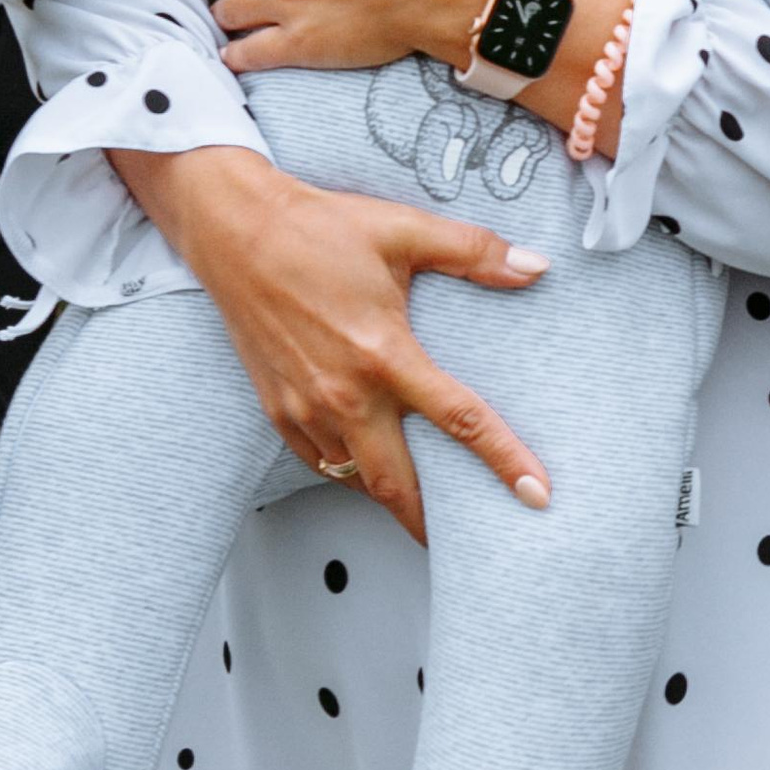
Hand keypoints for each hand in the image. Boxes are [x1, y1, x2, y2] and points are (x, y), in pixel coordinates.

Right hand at [114, 143, 550, 541]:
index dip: (505, 463)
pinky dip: (346, 472)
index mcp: (384, 355)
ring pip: (354, 479)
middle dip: (432, 523)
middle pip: (397, 486)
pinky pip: (318, 461)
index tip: (536, 495)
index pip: (461, 422)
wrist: (233, 230)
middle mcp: (344, 394)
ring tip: (419, 506)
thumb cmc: (314, 229)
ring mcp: (305, 408)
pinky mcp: (275, 408)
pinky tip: (365, 463)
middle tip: (465, 540)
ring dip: (389, 497)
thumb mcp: (404, 231)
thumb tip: (535, 265)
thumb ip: (474, 253)